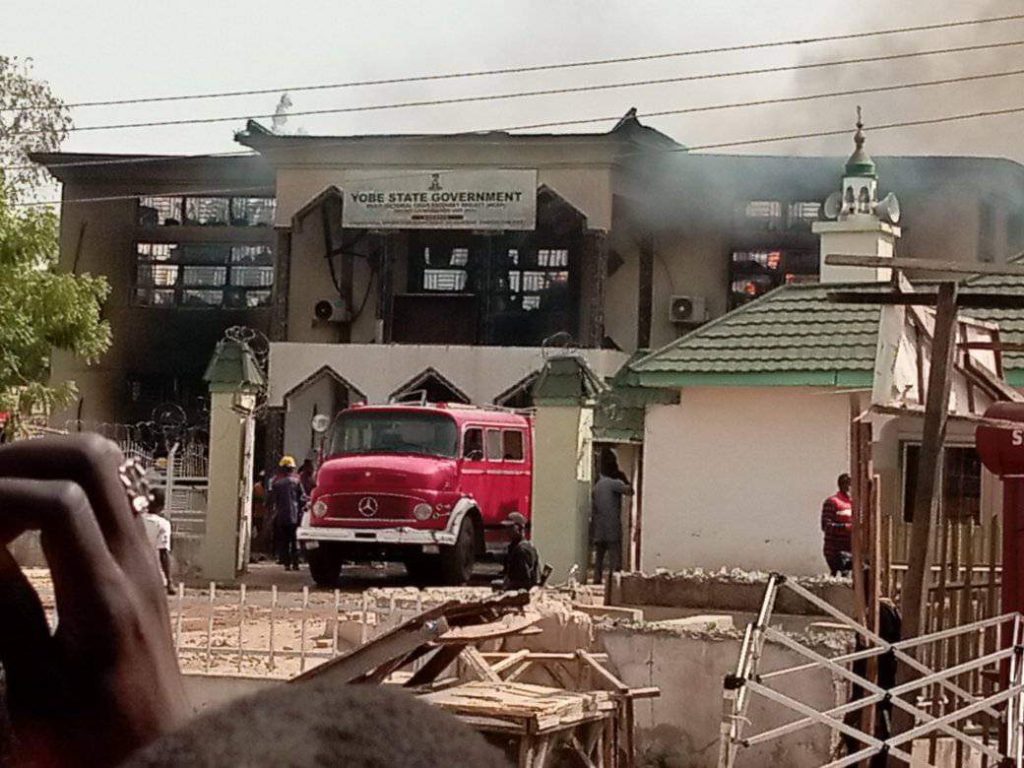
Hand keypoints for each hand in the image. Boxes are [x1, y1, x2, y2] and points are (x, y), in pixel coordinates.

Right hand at [0, 435, 189, 767]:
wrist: (161, 748)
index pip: (57, 502)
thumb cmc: (89, 736)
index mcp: (103, 597)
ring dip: (43, 461)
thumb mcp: (31, 687)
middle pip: (92, 460)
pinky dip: (64, 481)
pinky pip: (112, 491)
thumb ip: (4, 611)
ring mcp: (146, 554)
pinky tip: (24, 512)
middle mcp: (135, 561)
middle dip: (20, 456)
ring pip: (108, 466)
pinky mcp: (144, 559)